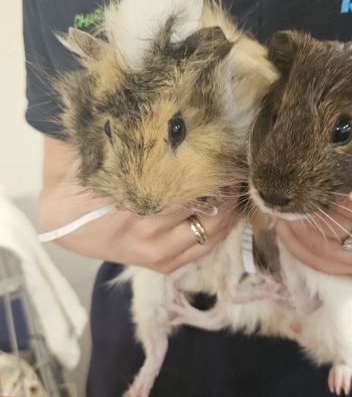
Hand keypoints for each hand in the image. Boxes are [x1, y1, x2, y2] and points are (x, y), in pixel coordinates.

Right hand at [40, 135, 238, 272]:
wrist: (68, 226)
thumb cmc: (90, 187)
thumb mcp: (111, 165)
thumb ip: (143, 156)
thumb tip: (186, 129)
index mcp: (139, 210)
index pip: (194, 190)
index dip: (215, 172)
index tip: (228, 155)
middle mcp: (152, 239)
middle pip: (210, 214)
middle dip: (228, 192)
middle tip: (237, 170)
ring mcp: (161, 258)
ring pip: (212, 234)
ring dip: (228, 212)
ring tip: (233, 188)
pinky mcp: (165, 267)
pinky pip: (204, 248)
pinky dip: (218, 229)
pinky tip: (222, 209)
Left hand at [273, 136, 351, 276]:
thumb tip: (329, 140)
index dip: (321, 187)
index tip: (296, 171)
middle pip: (332, 227)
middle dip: (300, 208)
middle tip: (273, 188)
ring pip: (322, 250)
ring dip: (293, 229)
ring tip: (274, 205)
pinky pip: (325, 266)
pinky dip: (299, 248)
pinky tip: (284, 229)